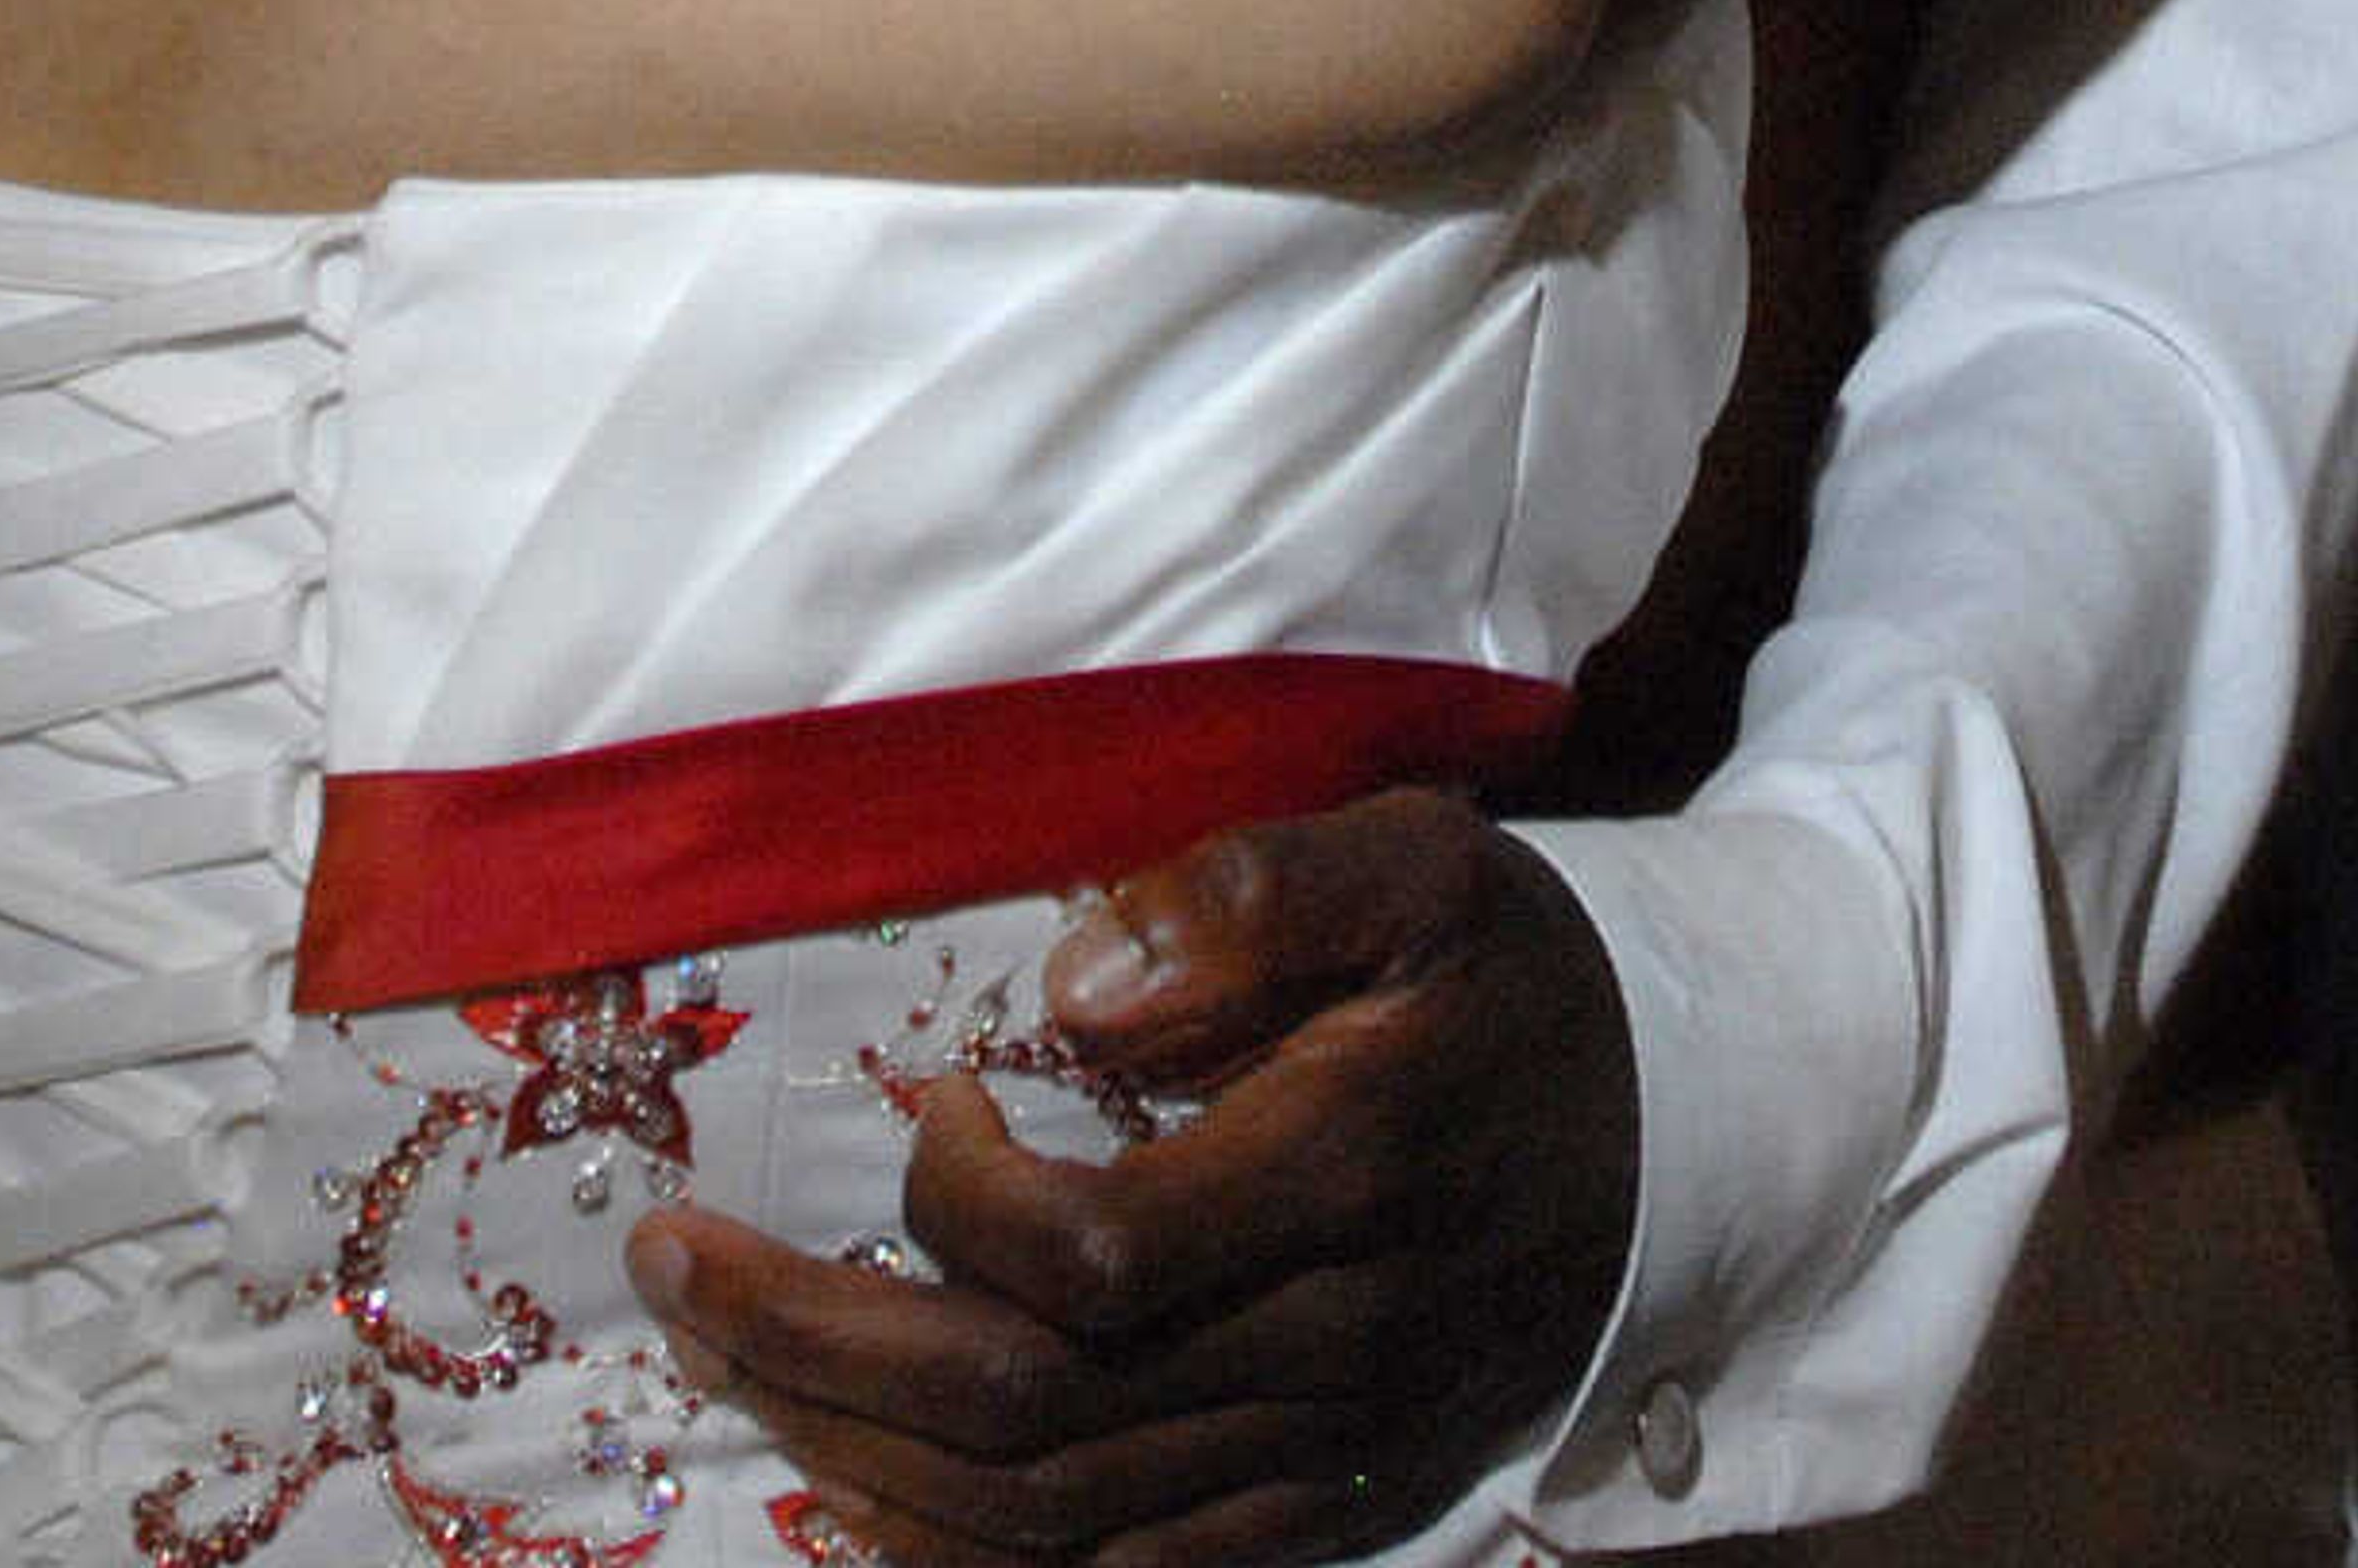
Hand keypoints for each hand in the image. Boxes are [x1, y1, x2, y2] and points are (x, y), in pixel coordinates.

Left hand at [626, 789, 1637, 1565]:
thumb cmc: (1513, 973)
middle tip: (676, 1257)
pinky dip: (964, 1563)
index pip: (1094, 1258)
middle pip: (1029, 1416)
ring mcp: (1319, 1460)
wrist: (1682, 1139)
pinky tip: (857, 1493)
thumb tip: (1072, 980)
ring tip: (722, 1353)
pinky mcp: (1315, 1516)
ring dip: (855, 1456)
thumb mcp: (1420, 860)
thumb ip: (1256, 891)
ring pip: (1047, 1531)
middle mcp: (1325, 1352)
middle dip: (818, 1345)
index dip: (959, 1197)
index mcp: (1343, 1177)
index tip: (926, 1087)